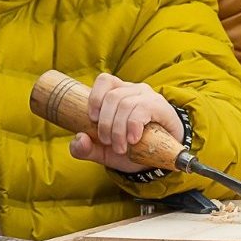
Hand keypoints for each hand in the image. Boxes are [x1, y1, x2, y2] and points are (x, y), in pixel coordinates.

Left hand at [67, 73, 183, 172]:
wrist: (162, 160)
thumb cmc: (131, 149)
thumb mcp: (104, 152)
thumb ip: (86, 149)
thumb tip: (79, 139)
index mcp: (119, 93)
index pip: (104, 80)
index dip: (95, 97)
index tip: (92, 119)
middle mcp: (133, 90)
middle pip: (112, 97)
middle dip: (105, 124)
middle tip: (109, 143)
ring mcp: (148, 97)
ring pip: (125, 104)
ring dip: (118, 129)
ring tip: (121, 147)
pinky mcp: (160, 106)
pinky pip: (142, 109)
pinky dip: (133, 126)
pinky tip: (133, 139)